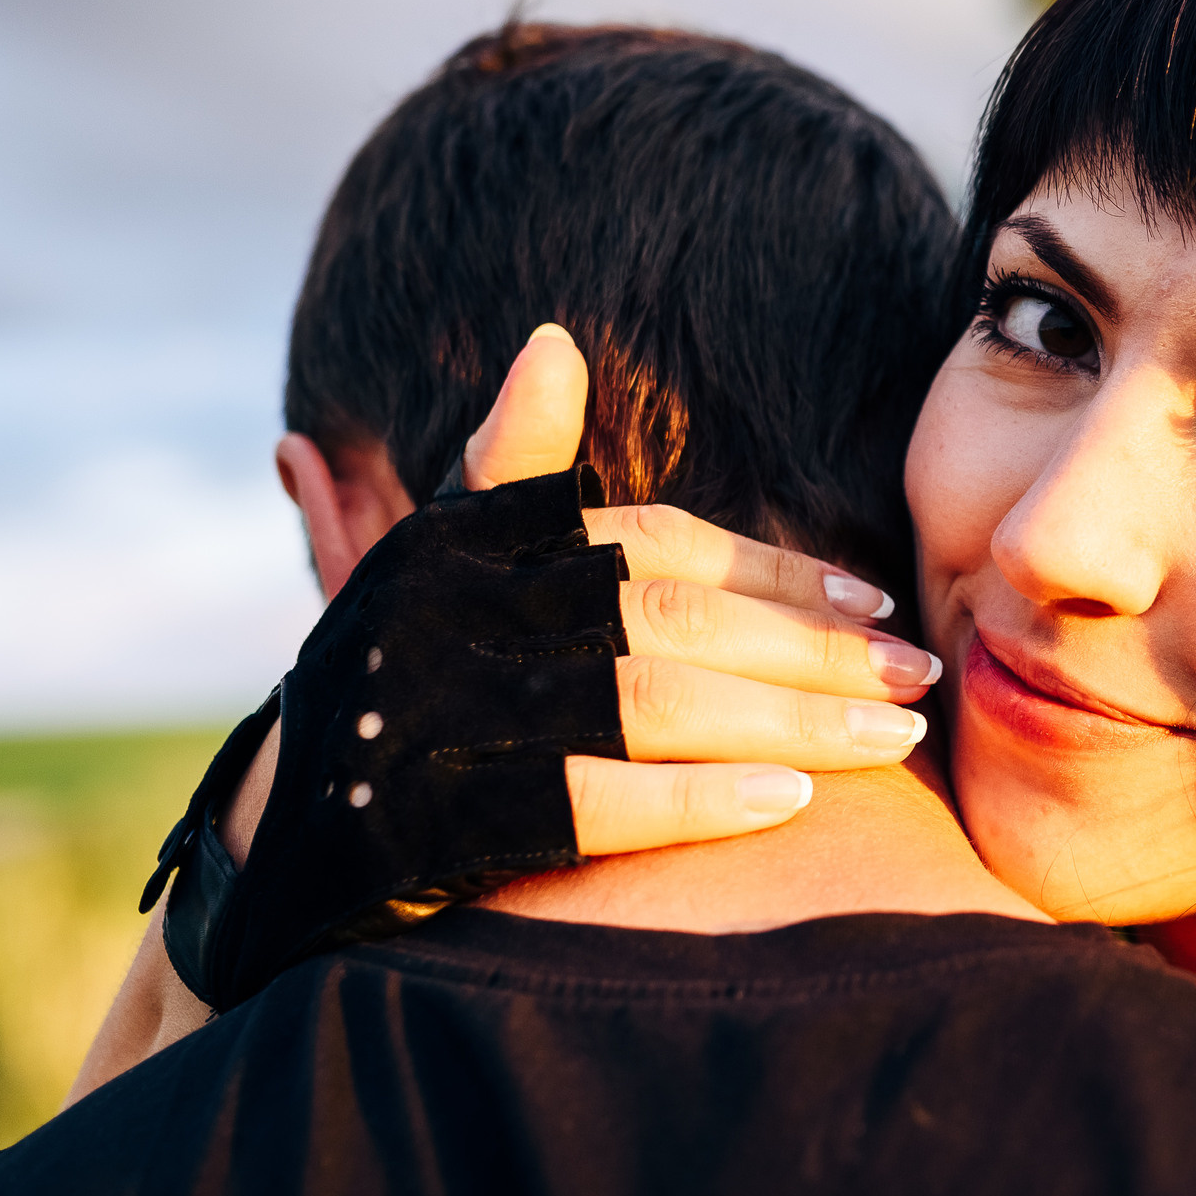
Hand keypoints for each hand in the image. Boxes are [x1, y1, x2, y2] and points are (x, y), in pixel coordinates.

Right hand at [229, 324, 935, 864]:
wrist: (273, 851)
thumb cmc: (386, 691)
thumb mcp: (432, 570)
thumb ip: (509, 474)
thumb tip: (554, 344)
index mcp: (465, 550)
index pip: (652, 544)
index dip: (773, 569)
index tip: (876, 600)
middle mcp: (448, 616)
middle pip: (672, 620)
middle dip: (812, 649)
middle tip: (922, 677)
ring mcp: (431, 717)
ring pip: (650, 704)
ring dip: (790, 721)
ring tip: (898, 742)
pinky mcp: (421, 822)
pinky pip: (587, 805)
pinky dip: (697, 801)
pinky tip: (795, 804)